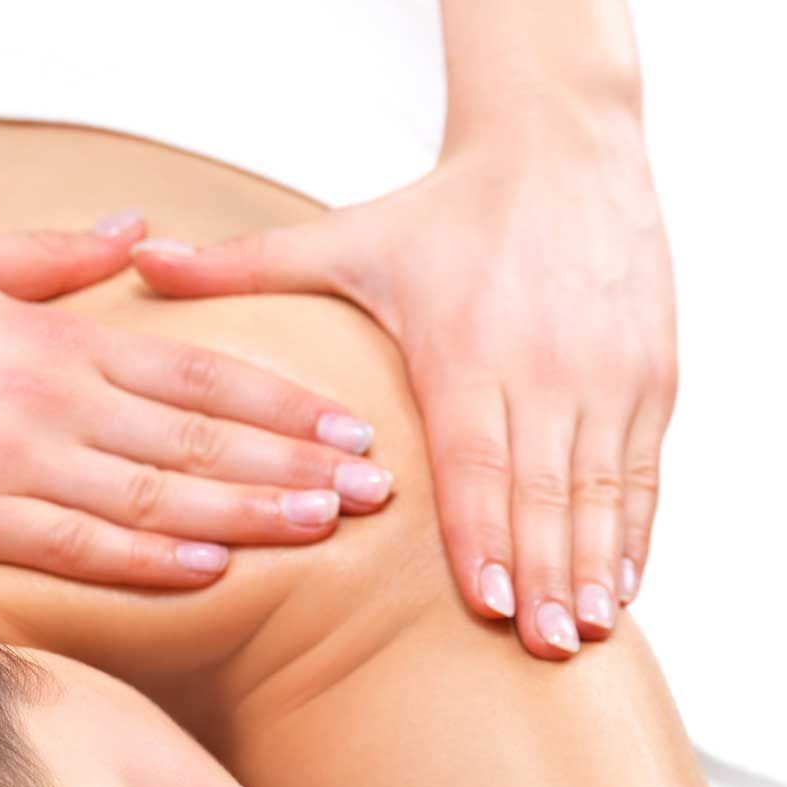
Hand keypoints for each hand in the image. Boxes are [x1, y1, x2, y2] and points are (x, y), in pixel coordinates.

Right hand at [0, 219, 390, 587]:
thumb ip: (56, 253)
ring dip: (248, 509)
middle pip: (201, 432)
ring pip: (157, 489)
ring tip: (323, 525)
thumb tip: (140, 228)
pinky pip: (76, 542)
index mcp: (60, 339)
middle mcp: (54, 396)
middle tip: (375, 487)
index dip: (283, 401)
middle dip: (296, 461)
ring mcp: (13, 458)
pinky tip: (209, 565)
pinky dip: (146, 555)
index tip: (350, 426)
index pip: (200, 370)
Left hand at [130, 106, 677, 656]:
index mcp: (465, 345)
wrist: (564, 139)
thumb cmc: (443, 209)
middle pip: (544, 488)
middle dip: (547, 573)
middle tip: (544, 647)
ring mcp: (606, 370)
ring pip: (602, 486)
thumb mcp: (342, 238)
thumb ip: (242, 266)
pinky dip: (635, 530)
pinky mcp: (649, 372)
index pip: (476, 457)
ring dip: (596, 564)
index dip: (485, 533)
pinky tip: (623, 587)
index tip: (491, 604)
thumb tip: (137, 260)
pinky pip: (643, 468)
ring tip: (588, 630)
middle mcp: (543, 362)